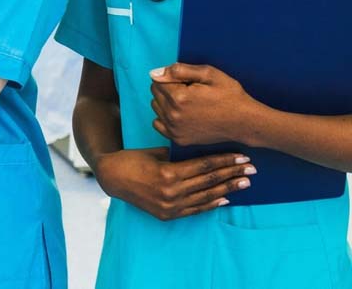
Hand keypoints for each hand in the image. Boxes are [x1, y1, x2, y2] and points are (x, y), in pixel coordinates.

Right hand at [96, 148, 254, 220]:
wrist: (112, 178)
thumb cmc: (132, 159)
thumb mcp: (155, 152)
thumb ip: (177, 154)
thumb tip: (199, 150)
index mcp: (169, 172)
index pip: (205, 165)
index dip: (225, 161)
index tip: (242, 157)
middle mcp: (172, 191)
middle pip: (209, 180)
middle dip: (233, 174)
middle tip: (252, 169)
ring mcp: (170, 205)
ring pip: (206, 196)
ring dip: (228, 189)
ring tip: (245, 183)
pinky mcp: (167, 214)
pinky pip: (194, 209)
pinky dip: (210, 204)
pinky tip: (224, 199)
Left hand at [150, 63, 256, 146]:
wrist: (244, 122)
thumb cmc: (229, 95)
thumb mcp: (209, 74)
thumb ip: (179, 70)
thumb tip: (154, 73)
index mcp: (179, 97)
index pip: (156, 80)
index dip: (172, 78)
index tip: (188, 82)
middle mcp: (173, 115)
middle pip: (155, 93)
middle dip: (168, 88)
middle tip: (190, 91)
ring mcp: (174, 129)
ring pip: (156, 108)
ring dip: (166, 102)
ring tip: (188, 103)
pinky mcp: (178, 139)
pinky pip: (158, 123)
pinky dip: (166, 117)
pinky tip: (182, 114)